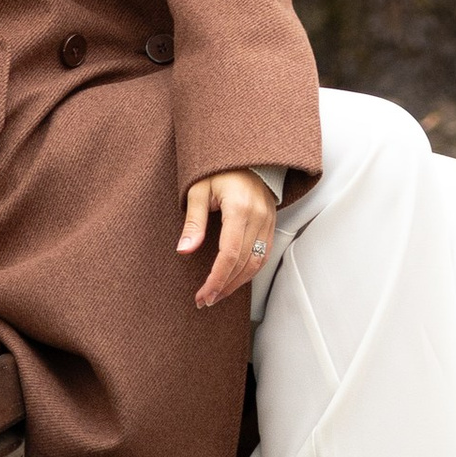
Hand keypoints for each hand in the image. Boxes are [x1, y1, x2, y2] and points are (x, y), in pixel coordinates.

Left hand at [180, 169, 277, 310]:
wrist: (246, 155)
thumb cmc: (220, 169)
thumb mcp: (199, 189)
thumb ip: (194, 221)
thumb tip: (184, 250)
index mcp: (239, 207)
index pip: (230, 253)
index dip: (217, 279)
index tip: (203, 294)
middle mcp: (258, 216)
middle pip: (244, 263)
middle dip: (224, 286)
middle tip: (205, 300)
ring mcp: (268, 220)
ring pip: (257, 263)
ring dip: (237, 283)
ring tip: (218, 294)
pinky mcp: (271, 223)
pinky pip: (264, 254)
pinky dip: (250, 272)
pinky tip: (235, 279)